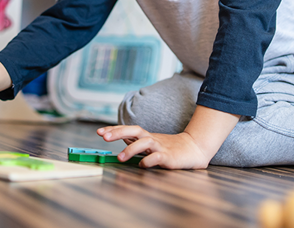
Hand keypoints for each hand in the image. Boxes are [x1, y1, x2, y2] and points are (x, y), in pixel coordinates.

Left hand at [96, 125, 211, 169]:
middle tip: (104, 137)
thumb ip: (136, 141)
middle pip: (134, 131)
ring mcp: (160, 147)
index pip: (128, 130)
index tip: (99, 132)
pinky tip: (142, 165)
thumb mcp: (150, 143)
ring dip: (131, 149)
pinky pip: (157, 157)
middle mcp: (152, 139)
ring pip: (145, 142)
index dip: (113, 130)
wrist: (194, 149)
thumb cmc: (170, 147)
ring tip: (120, 157)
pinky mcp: (169, 157)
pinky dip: (149, 160)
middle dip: (118, 132)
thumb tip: (121, 138)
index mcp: (146, 136)